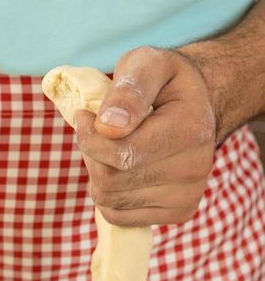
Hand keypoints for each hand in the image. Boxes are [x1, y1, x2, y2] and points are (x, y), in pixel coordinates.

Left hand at [74, 46, 216, 226]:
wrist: (196, 107)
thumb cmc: (164, 82)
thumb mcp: (146, 64)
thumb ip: (129, 89)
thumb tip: (109, 126)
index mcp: (190, 129)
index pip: (120, 154)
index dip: (88, 137)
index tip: (85, 117)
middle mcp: (195, 168)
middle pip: (109, 181)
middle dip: (92, 155)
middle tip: (99, 133)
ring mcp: (188, 195)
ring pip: (109, 201)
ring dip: (98, 175)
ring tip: (113, 150)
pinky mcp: (178, 213)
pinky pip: (118, 216)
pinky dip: (109, 195)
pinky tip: (122, 171)